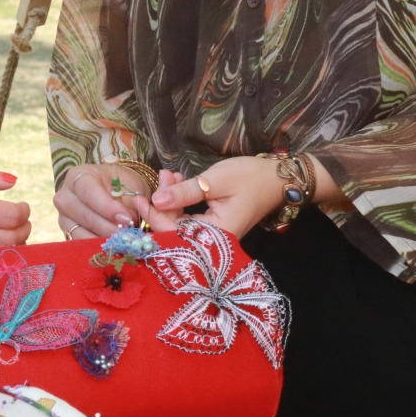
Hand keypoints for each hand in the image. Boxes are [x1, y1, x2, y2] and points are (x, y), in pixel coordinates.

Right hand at [55, 163, 186, 239]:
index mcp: (78, 176)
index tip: (128, 218)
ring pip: (82, 234)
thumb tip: (166, 185)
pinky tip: (118, 252)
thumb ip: (145, 193)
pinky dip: (101, 249)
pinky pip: (83, 246)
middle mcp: (65, 196)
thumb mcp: (134, 185)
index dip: (107, 207)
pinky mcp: (68, 235)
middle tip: (131, 236)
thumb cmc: (123, 186)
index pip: (89, 191)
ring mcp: (64, 218)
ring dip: (106, 241)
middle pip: (85, 216)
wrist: (114, 194)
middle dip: (110, 227)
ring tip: (127, 244)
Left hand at [149, 156, 284, 239]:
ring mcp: (213, 235)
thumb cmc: (251, 178)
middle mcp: (213, 242)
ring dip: (172, 199)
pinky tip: (178, 182)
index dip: (153, 216)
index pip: (174, 233)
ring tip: (170, 174)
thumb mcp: (216, 181)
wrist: (277, 178)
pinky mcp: (213, 226)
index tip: (138, 197)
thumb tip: (156, 200)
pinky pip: (190, 218)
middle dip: (162, 204)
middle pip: (175, 230)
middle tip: (161, 176)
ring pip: (181, 223)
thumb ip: (185, 192)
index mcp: (216, 236)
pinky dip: (181, 201)